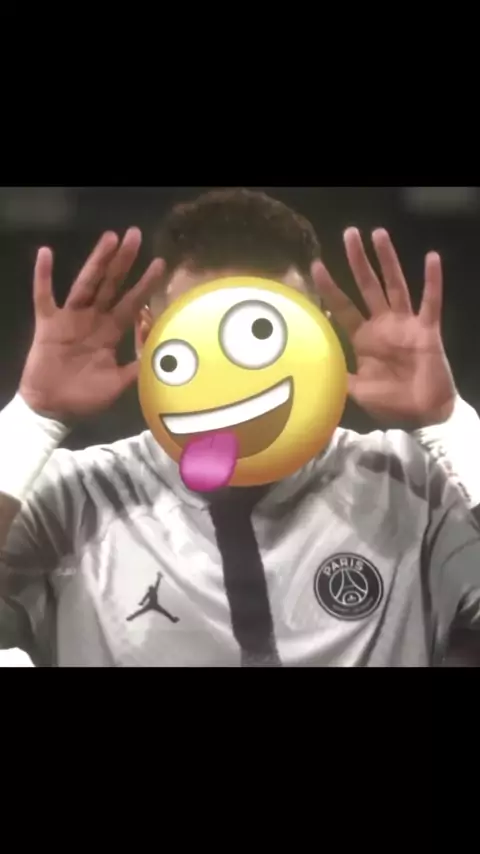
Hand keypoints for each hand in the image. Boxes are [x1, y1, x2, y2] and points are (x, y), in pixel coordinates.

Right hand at [19, 228, 164, 420]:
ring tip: (110, 238)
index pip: (133, 304)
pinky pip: (44, 297)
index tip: (161, 264)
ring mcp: (70, 319)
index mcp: (111, 332)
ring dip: (97, 261)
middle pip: (112, 285)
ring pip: (85, 284)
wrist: (53, 410)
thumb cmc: (85, 397)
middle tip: (136, 234)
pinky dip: (43, 276)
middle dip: (124, 261)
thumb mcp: (119, 383)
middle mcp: (93, 319)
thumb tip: (162, 352)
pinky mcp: (48, 325)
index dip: (145, 285)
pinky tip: (46, 254)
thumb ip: (138, 366)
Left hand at [312, 228, 455, 427]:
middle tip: (348, 234)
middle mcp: (382, 325)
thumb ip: (335, 377)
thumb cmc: (389, 403)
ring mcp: (405, 325)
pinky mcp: (427, 330)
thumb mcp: (355, 392)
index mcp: (362, 339)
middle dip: (357, 261)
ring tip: (378, 234)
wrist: (422, 416)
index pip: (342, 307)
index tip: (315, 266)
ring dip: (387, 260)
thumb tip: (306, 372)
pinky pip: (431, 302)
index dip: (329, 288)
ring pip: (395, 285)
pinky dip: (432, 281)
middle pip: (366, 286)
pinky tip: (431, 259)